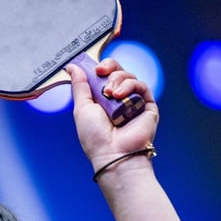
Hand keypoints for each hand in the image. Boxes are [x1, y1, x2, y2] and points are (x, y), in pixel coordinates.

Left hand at [66, 59, 158, 173]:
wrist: (113, 153)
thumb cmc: (95, 137)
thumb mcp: (82, 108)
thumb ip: (79, 86)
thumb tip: (72, 67)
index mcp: (102, 100)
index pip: (104, 76)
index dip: (101, 68)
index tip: (94, 69)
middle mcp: (118, 99)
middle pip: (118, 72)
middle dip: (110, 68)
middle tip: (101, 73)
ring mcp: (133, 102)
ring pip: (129, 77)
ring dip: (118, 79)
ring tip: (110, 93)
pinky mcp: (147, 106)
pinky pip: (141, 86)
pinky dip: (130, 86)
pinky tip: (119, 94)